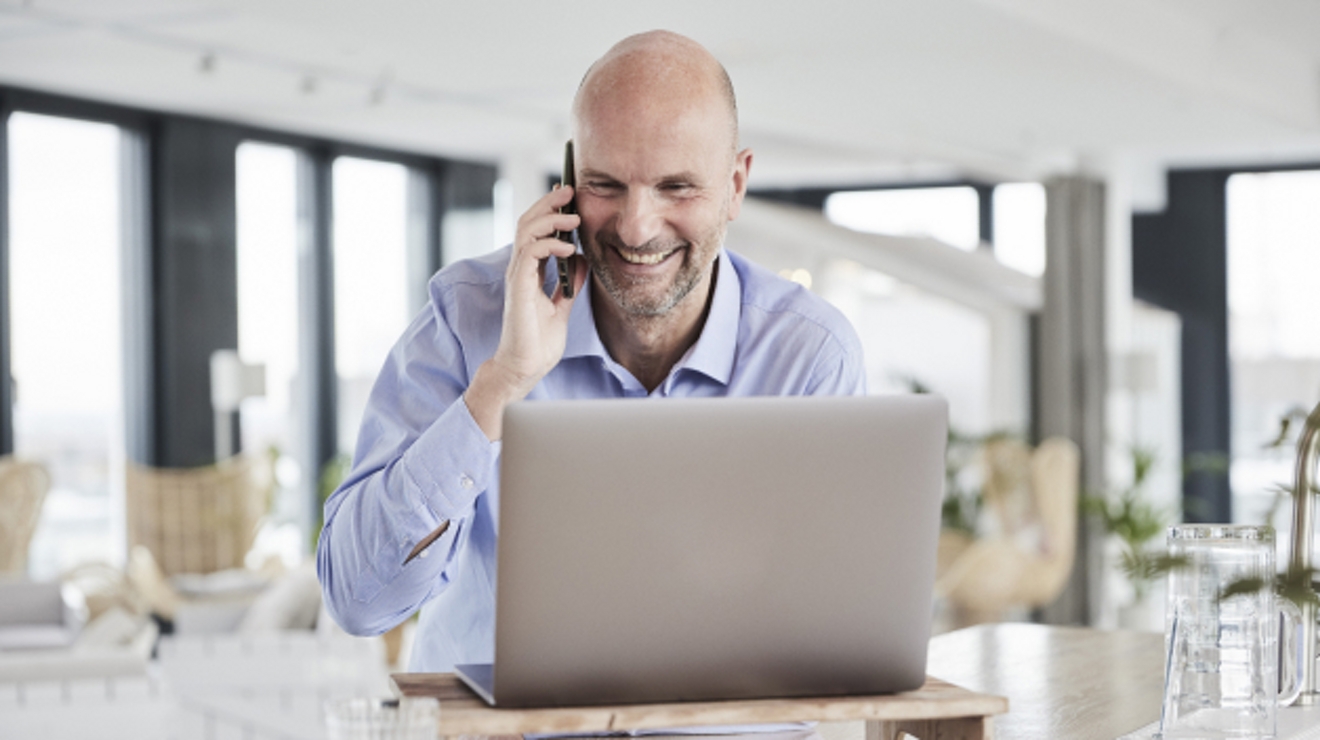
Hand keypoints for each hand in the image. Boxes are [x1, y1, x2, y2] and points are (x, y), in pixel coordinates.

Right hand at [465, 185, 586, 439]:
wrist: (525, 367)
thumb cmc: (538, 342)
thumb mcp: (563, 305)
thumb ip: (569, 282)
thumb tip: (582, 259)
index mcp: (529, 271)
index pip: (536, 230)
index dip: (549, 209)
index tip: (568, 196)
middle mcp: (520, 268)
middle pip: (528, 221)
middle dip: (548, 202)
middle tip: (569, 188)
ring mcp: (517, 276)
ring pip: (526, 231)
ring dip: (550, 218)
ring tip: (573, 216)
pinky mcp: (518, 287)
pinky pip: (530, 253)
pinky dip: (550, 245)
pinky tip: (568, 248)